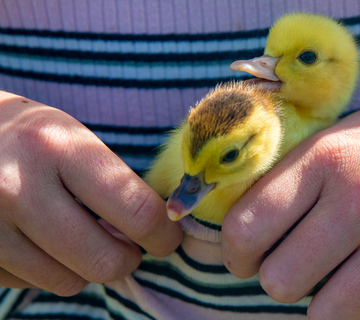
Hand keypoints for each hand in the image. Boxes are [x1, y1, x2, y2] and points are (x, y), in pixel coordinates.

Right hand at [0, 91, 182, 295]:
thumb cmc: (30, 135)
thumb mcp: (73, 137)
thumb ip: (112, 180)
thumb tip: (155, 228)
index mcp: (59, 148)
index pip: (136, 211)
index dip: (163, 234)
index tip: (169, 238)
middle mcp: (21, 189)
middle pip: (104, 260)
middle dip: (130, 259)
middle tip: (132, 247)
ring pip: (69, 281)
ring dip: (89, 267)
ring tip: (85, 239)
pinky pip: (34, 284)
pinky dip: (52, 270)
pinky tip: (48, 242)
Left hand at [222, 85, 359, 318]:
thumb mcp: (341, 137)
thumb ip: (290, 179)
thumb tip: (243, 227)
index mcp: (327, 158)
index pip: (247, 227)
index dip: (234, 253)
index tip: (244, 256)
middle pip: (279, 280)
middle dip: (276, 278)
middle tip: (289, 264)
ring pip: (325, 315)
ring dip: (319, 303)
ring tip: (330, 278)